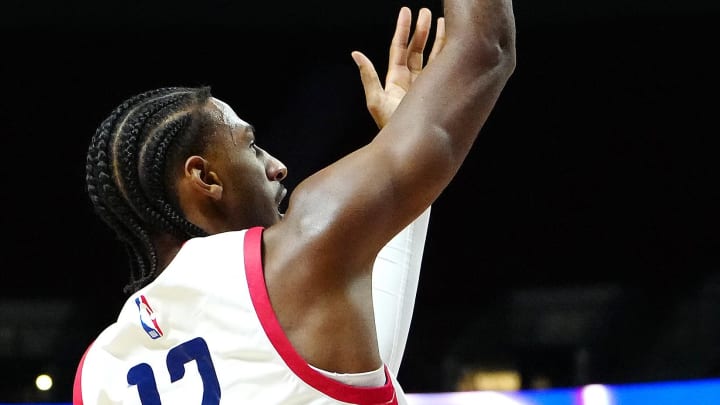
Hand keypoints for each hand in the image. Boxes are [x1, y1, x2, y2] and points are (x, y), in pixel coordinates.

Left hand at [352, 7, 445, 128]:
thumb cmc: (389, 127)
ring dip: (436, 39)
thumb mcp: (376, 101)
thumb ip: (368, 76)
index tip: (406, 12)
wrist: (409, 145)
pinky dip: (448, 55)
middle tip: (426, 12)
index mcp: (395, 79)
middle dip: (421, 31)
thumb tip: (356, 54)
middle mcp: (411, 81)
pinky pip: (443, 69)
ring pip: (432, 56)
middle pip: (417, 49)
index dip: (402, 30)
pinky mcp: (437, 92)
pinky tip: (453, 43)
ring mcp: (425, 86)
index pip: (399, 49)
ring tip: (442, 21)